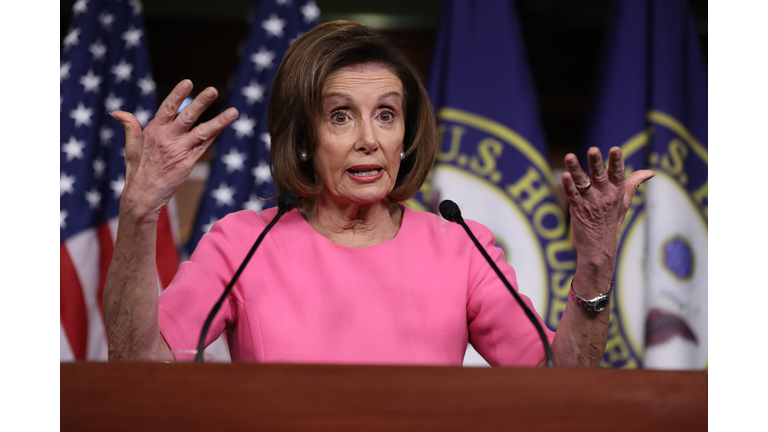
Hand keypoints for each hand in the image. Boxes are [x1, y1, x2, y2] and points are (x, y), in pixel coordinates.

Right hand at [111, 79, 238, 220]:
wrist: (143, 196)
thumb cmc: (137, 170)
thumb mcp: (131, 145)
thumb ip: (129, 126)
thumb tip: (117, 112)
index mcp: (153, 131)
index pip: (167, 107)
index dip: (178, 94)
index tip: (188, 82)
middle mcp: (167, 138)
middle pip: (187, 117)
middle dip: (201, 103)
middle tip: (214, 90)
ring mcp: (179, 150)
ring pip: (203, 132)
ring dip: (219, 121)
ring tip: (234, 111)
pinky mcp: (188, 162)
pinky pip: (205, 146)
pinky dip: (216, 135)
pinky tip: (225, 126)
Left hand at [561, 147, 654, 292]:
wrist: (599, 249)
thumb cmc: (611, 222)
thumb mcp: (625, 202)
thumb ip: (634, 184)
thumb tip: (652, 172)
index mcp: (617, 192)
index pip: (618, 174)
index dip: (616, 161)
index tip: (615, 149)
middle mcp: (605, 196)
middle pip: (600, 176)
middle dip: (596, 162)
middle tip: (593, 149)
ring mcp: (591, 203)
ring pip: (582, 183)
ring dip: (575, 170)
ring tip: (569, 156)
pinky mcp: (578, 210)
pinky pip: (572, 196)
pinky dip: (568, 186)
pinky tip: (564, 176)